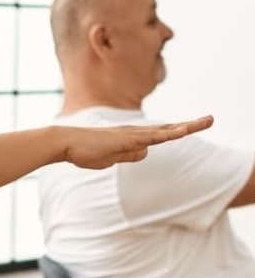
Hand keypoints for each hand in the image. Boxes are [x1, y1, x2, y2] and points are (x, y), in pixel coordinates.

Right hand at [60, 115, 213, 169]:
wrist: (66, 142)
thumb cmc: (84, 151)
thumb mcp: (110, 158)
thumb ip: (128, 155)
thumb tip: (145, 153)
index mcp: (131, 138)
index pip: (159, 134)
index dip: (176, 131)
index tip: (192, 127)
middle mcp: (135, 132)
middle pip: (168, 128)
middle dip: (190, 124)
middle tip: (210, 119)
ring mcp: (132, 134)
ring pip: (164, 130)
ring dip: (186, 127)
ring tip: (206, 121)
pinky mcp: (127, 138)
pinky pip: (153, 136)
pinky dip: (169, 133)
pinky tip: (183, 131)